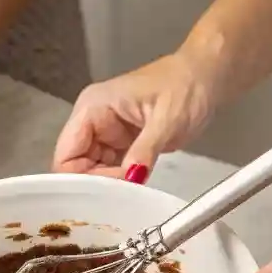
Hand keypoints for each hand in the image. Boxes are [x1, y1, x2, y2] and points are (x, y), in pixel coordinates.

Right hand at [52, 53, 216, 179]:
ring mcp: (107, 133)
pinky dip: (121, 182)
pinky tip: (135, 191)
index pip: (65, 154)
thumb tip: (129, 179)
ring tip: (132, 195)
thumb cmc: (186, 87)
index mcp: (92, 108)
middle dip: (95, 185)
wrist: (206, 76)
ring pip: (92, 172)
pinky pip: (111, 170)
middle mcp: (93, 121)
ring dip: (108, 186)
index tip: (108, 192)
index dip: (80, 178)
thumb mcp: (167, 120)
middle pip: (75, 167)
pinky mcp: (123, 144)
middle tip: (124, 196)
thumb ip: (145, 150)